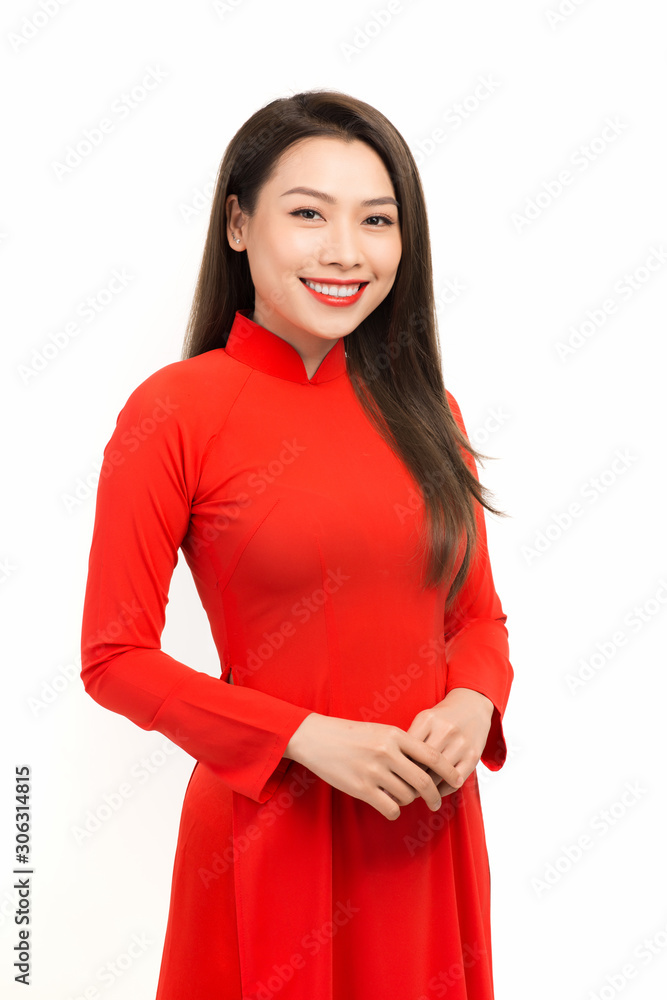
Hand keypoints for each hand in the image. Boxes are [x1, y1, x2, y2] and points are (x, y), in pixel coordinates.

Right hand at [284, 713, 463, 820]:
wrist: (316, 738)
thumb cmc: (351, 735)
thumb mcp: (381, 732)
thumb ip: (403, 746)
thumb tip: (427, 768)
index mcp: (395, 735)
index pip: (431, 755)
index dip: (448, 771)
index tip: (456, 780)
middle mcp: (387, 752)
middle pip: (423, 780)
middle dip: (434, 795)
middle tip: (436, 802)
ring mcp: (374, 770)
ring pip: (407, 796)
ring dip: (409, 801)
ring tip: (401, 797)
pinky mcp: (361, 788)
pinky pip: (390, 807)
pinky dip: (394, 810)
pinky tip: (389, 806)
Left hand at [401, 688, 494, 799]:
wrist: (472, 706)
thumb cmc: (441, 718)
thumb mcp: (424, 720)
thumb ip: (410, 738)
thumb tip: (391, 766)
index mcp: (428, 719)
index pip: (408, 749)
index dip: (398, 766)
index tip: (391, 778)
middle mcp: (445, 730)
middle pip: (422, 763)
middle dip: (410, 780)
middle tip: (400, 791)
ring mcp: (461, 743)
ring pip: (439, 775)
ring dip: (426, 789)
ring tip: (415, 795)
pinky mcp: (474, 756)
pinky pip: (456, 780)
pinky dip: (443, 790)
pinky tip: (435, 792)